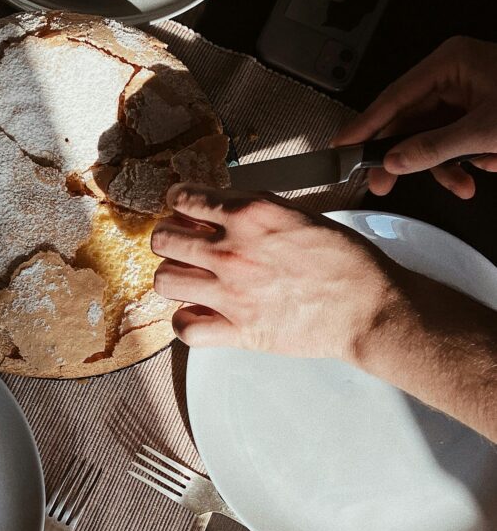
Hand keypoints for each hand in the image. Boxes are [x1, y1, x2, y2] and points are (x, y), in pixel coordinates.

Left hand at [152, 187, 405, 361]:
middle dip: (169, 238)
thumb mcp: (300, 213)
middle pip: (162, 240)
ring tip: (189, 278)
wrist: (368, 307)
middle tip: (183, 244)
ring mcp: (231, 294)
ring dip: (173, 277)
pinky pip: (184, 328)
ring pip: (163, 281)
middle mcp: (232, 251)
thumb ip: (256, 206)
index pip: (183, 199)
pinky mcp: (238, 331)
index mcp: (248, 216)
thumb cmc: (344, 259)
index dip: (178, 202)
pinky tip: (200, 313)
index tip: (181, 209)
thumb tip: (223, 203)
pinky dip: (186, 321)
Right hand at [334, 36, 496, 198]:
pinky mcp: (478, 111)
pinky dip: (465, 160)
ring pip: (432, 136)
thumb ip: (434, 147)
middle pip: (409, 120)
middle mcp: (452, 74)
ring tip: (463, 186)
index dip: (365, 125)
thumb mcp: (484, 131)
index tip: (340, 146)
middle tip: (383, 185)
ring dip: (446, 166)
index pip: (393, 97)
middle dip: (410, 157)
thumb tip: (394, 161)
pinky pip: (454, 140)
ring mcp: (465, 93)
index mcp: (449, 63)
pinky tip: (485, 167)